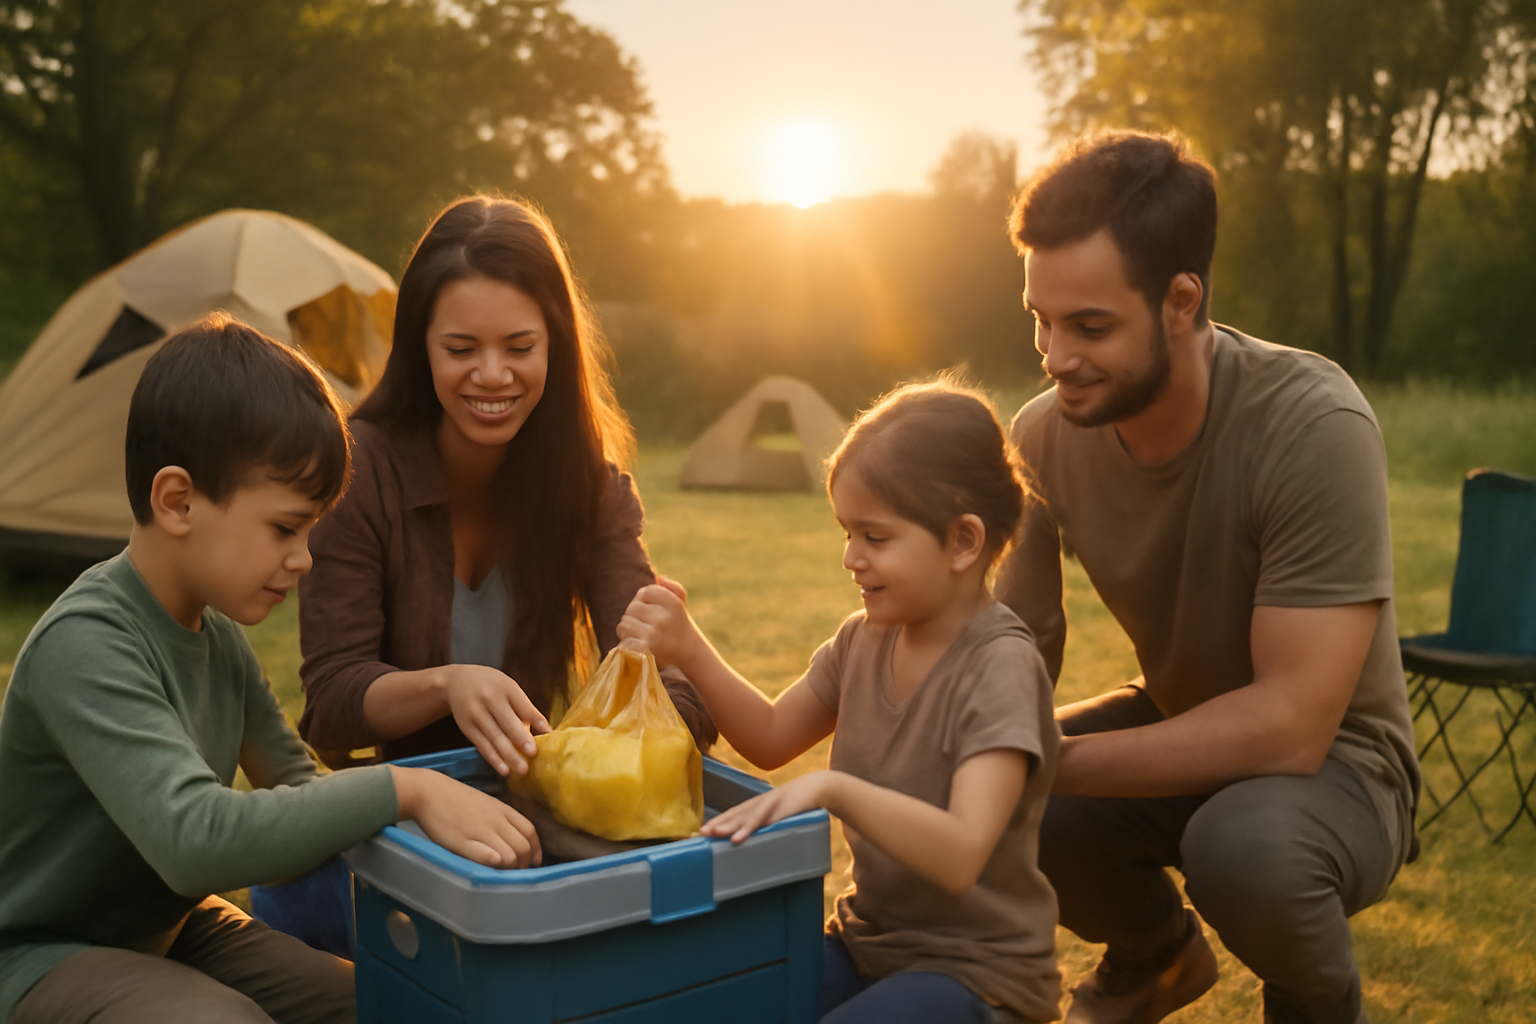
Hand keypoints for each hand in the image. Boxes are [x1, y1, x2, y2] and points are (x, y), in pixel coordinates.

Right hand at [390, 766, 541, 867]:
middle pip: (523, 848)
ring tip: (503, 873)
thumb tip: (514, 839)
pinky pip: (486, 856)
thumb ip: (502, 819)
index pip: (530, 832)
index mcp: (503, 810)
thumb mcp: (486, 803)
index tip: (534, 862)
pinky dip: (494, 864)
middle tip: (516, 871)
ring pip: (509, 856)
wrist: (429, 792)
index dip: (535, 850)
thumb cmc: (457, 799)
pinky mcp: (463, 843)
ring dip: (510, 869)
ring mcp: (480, 832)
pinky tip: (492, 866)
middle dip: (524, 864)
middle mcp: (496, 821)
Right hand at [440, 664, 550, 776]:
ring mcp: (476, 714)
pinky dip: (493, 758)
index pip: (523, 706)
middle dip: (521, 739)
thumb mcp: (508, 687)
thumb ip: (524, 707)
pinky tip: (504, 769)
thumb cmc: (491, 686)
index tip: (547, 733)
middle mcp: (489, 700)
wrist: (456, 681)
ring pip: (494, 738)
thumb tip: (543, 731)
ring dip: (509, 755)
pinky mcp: (467, 728)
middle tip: (533, 754)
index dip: (535, 720)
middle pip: (507, 723)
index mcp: (505, 688)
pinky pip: (482, 745)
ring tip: (522, 769)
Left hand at [617, 576, 701, 668]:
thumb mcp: (680, 604)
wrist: (688, 654)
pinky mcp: (643, 649)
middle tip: (647, 624)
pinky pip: (623, 640)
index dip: (645, 600)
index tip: (653, 610)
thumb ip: (672, 588)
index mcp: (673, 604)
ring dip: (629, 630)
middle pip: (632, 607)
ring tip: (642, 635)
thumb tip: (659, 578)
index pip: (646, 591)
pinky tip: (638, 645)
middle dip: (636, 615)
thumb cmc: (678, 626)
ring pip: (624, 623)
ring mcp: (653, 634)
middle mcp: (663, 618)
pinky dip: (627, 643)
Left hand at [699, 770, 833, 843]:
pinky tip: (739, 838)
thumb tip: (755, 843)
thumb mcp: (781, 816)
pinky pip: (764, 821)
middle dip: (717, 824)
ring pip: (746, 817)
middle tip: (700, 834)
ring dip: (729, 826)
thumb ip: (768, 826)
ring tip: (714, 835)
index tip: (700, 833)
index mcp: (757, 806)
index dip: (717, 822)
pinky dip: (750, 828)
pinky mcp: (782, 809)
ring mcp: (770, 804)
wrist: (818, 786)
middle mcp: (760, 803)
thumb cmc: (798, 805)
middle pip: (734, 814)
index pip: (733, 814)